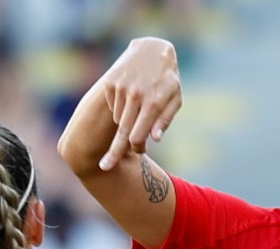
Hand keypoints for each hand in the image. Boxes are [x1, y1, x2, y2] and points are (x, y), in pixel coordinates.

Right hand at [98, 38, 181, 170]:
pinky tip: (130, 96)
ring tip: (138, 109)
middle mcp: (135, 96)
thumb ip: (165, 119)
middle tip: (104, 167)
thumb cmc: (167, 78)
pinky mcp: (111, 82)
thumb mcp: (175, 97)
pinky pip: (113, 106)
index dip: (137, 148)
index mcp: (153, 102)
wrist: (151, 49)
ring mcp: (121, 88)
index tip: (135, 155)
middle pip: (122, 132)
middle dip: (113, 152)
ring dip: (126, 122)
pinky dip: (120, 107)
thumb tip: (154, 139)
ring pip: (118, 119)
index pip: (138, 135)